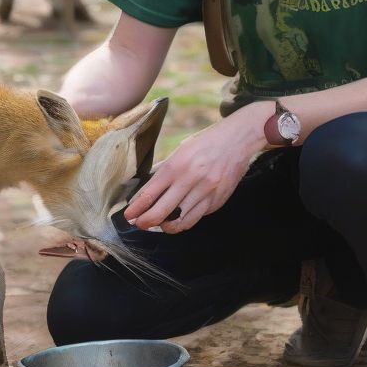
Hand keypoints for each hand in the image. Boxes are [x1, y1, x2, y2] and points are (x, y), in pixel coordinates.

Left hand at [122, 108, 266, 233]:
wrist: (237, 139)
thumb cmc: (205, 143)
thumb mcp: (180, 151)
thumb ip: (164, 170)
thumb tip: (146, 190)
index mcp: (176, 166)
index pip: (150, 194)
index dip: (137, 208)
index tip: (129, 215)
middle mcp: (190, 180)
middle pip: (161, 212)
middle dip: (146, 221)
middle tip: (140, 223)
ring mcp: (206, 192)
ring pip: (180, 221)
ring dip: (166, 226)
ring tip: (160, 225)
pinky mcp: (217, 200)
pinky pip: (197, 217)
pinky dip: (185, 221)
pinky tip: (179, 218)